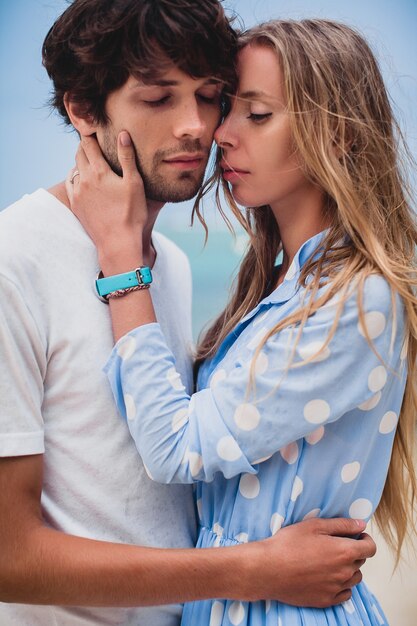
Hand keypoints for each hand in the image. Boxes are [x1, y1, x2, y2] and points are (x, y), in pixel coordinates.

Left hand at [65, 131, 145, 264]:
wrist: (117, 243)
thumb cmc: (131, 214)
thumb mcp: (134, 183)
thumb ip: (127, 157)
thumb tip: (122, 134)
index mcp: (98, 171)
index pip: (88, 144)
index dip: (91, 135)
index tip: (95, 130)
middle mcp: (84, 180)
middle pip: (79, 154)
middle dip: (85, 146)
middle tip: (94, 142)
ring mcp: (77, 193)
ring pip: (74, 169)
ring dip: (81, 162)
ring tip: (90, 160)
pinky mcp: (75, 205)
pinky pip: (71, 184)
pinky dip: (75, 176)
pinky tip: (82, 178)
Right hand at [245, 517, 375, 606]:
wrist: (269, 569)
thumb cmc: (288, 544)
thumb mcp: (314, 526)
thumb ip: (341, 525)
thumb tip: (361, 525)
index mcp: (344, 552)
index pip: (370, 548)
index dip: (366, 540)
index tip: (357, 536)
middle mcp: (344, 572)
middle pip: (361, 562)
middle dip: (353, 551)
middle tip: (335, 544)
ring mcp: (336, 589)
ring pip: (354, 579)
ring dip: (348, 569)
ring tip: (330, 560)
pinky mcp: (326, 600)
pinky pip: (345, 594)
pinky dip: (341, 585)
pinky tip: (327, 576)